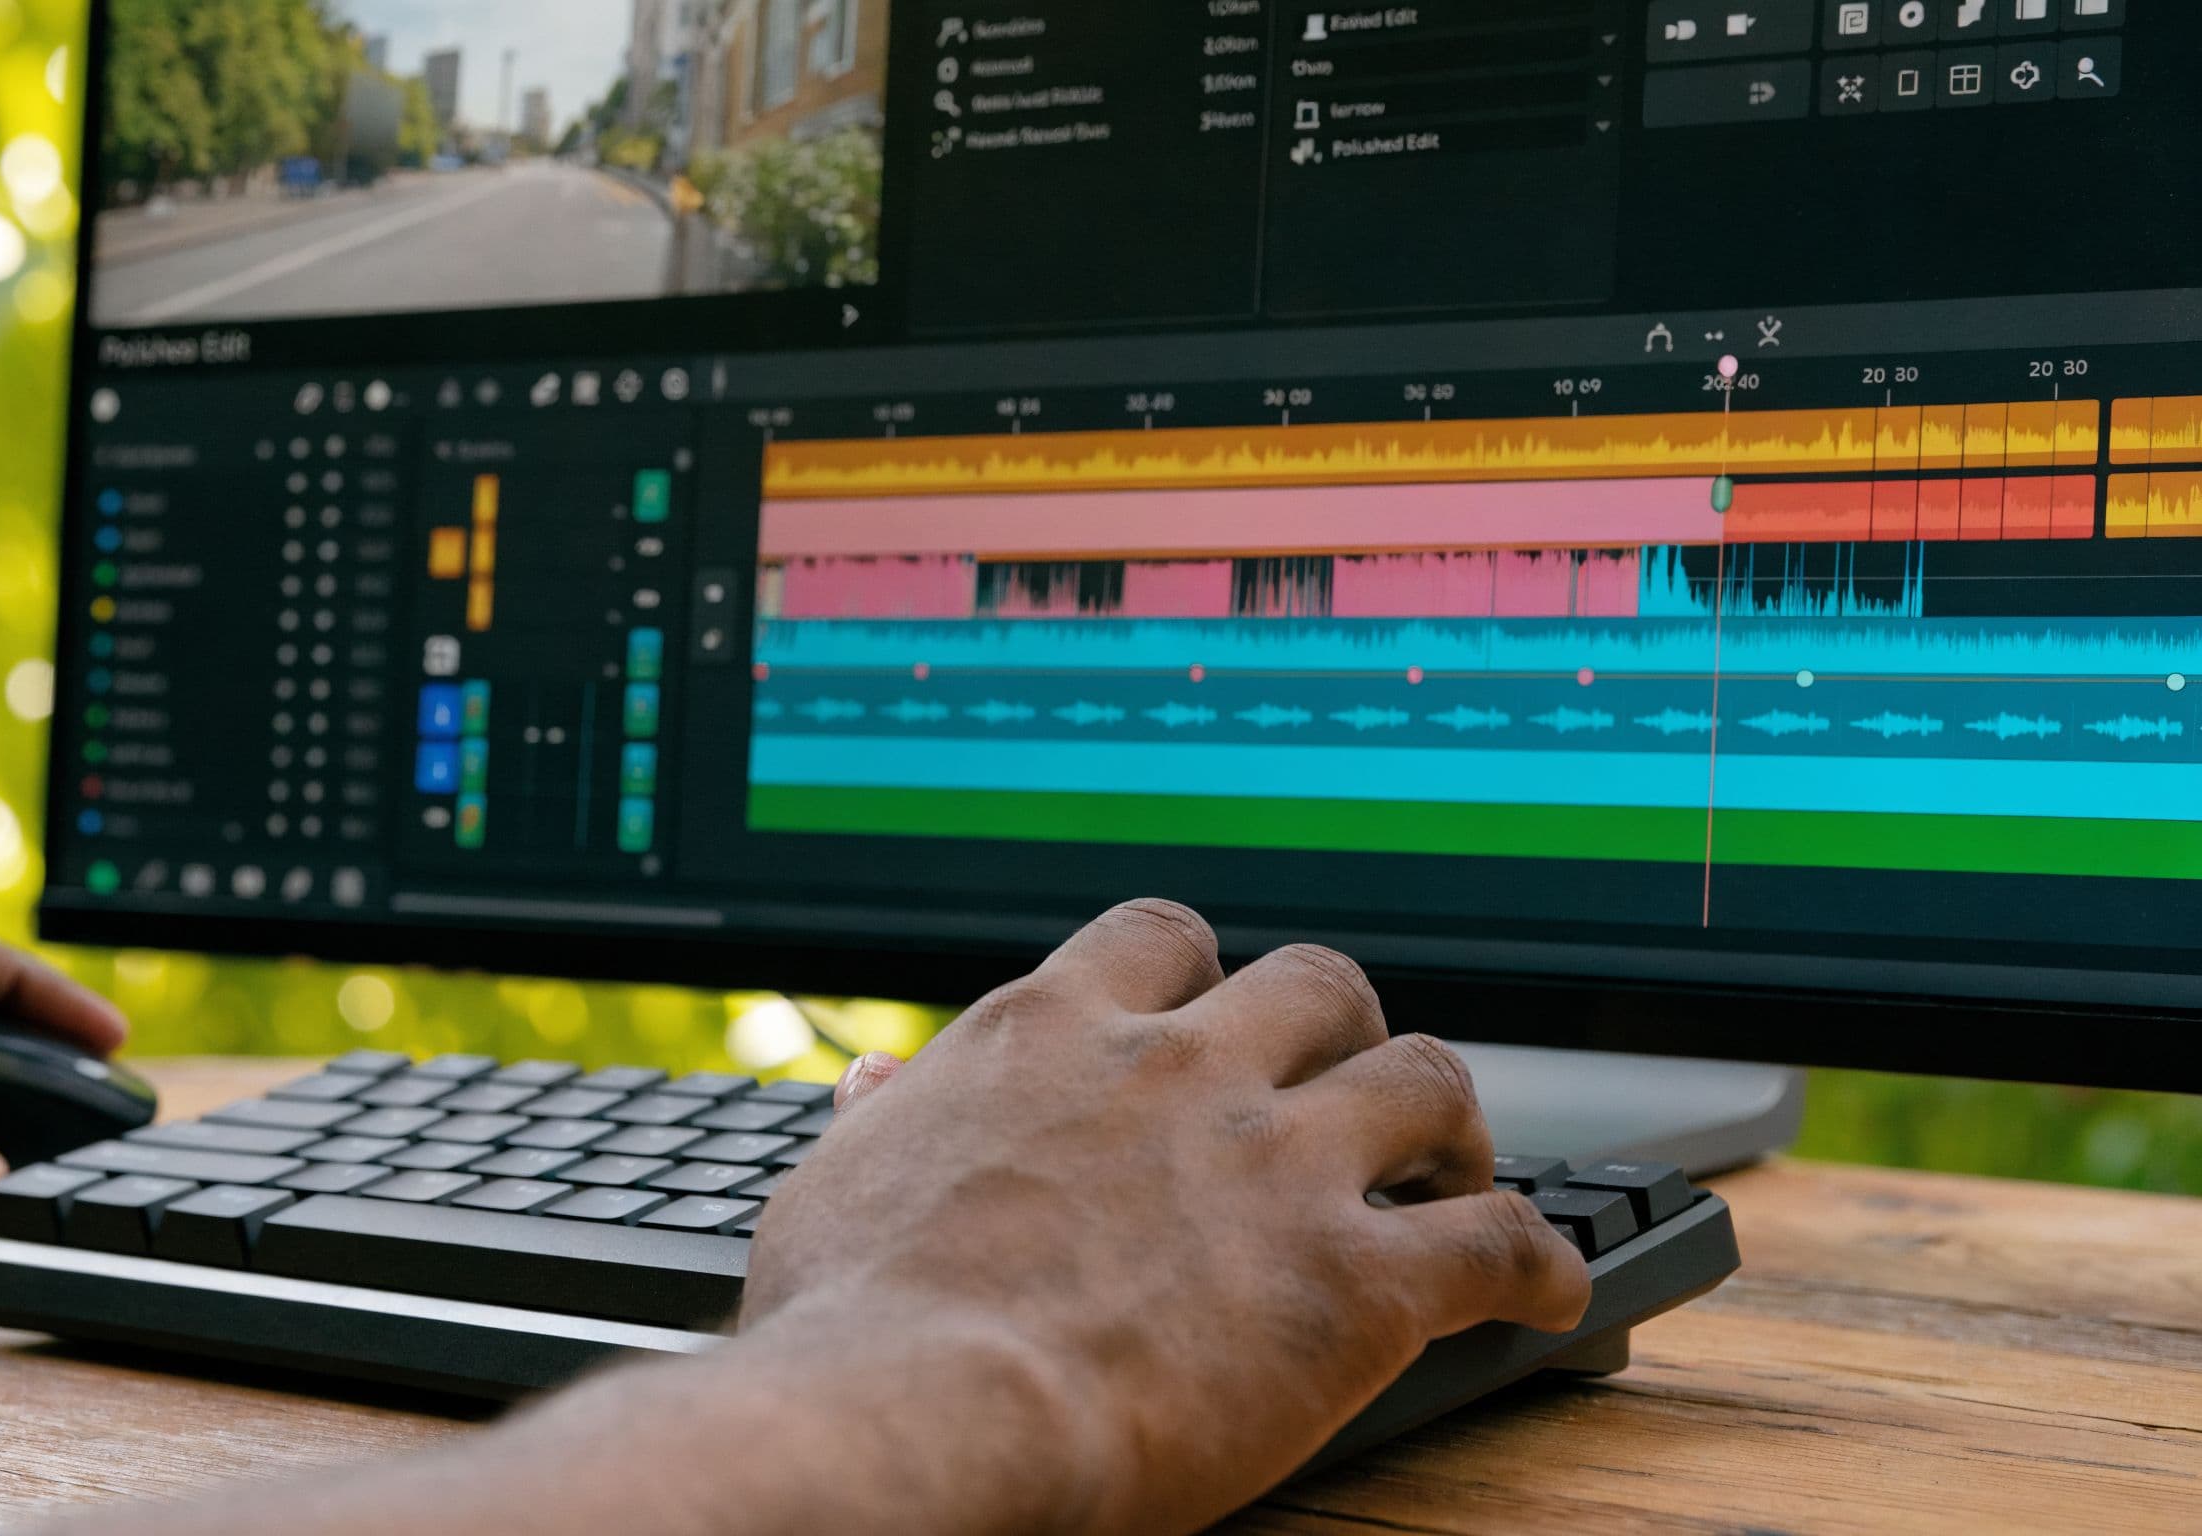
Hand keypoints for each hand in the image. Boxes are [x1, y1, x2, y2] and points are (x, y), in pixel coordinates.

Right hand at [741, 899, 1590, 1533]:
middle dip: (1348, 1036)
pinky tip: (1544, 1294)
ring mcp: (1278, 1166)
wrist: (922, 1411)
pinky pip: (1501, 1241)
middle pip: (1321, 984)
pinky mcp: (1355, 1282)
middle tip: (1347, 1101)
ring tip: (1452, 1175)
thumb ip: (883, 1121)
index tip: (1216, 1020)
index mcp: (1054, 1035)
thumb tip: (880, 1086)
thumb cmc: (854, 1326)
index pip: (1165, 936)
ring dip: (1451, 1126)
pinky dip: (1540, 1264)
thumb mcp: (835, 1188)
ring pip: (1431, 1078)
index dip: (1209, 977)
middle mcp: (1181, 1069)